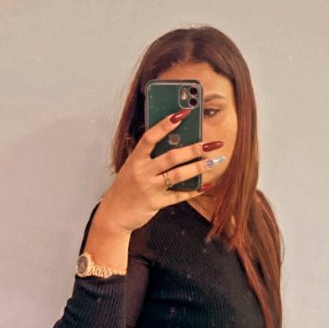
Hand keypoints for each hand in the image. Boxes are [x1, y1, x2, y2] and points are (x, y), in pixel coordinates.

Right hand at [98, 109, 223, 233]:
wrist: (114, 214)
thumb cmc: (126, 187)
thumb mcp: (132, 167)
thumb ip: (148, 155)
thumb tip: (174, 140)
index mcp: (135, 159)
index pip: (150, 137)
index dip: (166, 125)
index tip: (182, 113)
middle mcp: (142, 172)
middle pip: (170, 157)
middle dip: (194, 149)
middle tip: (212, 143)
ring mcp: (149, 188)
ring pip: (177, 176)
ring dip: (198, 168)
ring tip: (214, 161)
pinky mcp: (155, 203)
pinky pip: (178, 196)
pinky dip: (193, 190)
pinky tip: (206, 185)